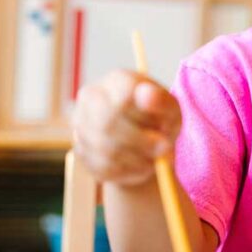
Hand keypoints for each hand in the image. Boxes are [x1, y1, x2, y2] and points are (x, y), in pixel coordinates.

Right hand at [72, 70, 180, 186]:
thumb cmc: (160, 121)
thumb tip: (147, 93)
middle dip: (141, 141)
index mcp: (117, 79)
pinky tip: (142, 166)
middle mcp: (91, 97)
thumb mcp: (170, 110)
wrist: (147, 147)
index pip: (123, 96)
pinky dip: (128, 171)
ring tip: (156, 159)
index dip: (146, 117)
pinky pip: (103, 166)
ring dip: (138, 159)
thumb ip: (162, 101)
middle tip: (165, 150)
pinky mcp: (81, 151)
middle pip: (107, 123)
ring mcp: (81, 124)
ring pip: (105, 148)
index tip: (167, 129)